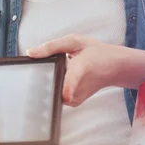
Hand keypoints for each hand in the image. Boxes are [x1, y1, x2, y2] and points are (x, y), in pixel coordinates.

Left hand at [27, 34, 144, 105]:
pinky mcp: (73, 102)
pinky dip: (55, 86)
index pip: (73, 79)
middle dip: (43, 77)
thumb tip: (30, 53)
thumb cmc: (94, 51)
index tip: (65, 96)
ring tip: (62, 69)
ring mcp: (77, 97)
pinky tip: (62, 77)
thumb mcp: (74, 41)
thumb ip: (51, 47)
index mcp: (81, 67)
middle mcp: (79, 86)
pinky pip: (57, 95)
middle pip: (54, 86)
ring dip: (50, 80)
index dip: (68, 87)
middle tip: (46, 67)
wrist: (113, 67)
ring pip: (53, 91)